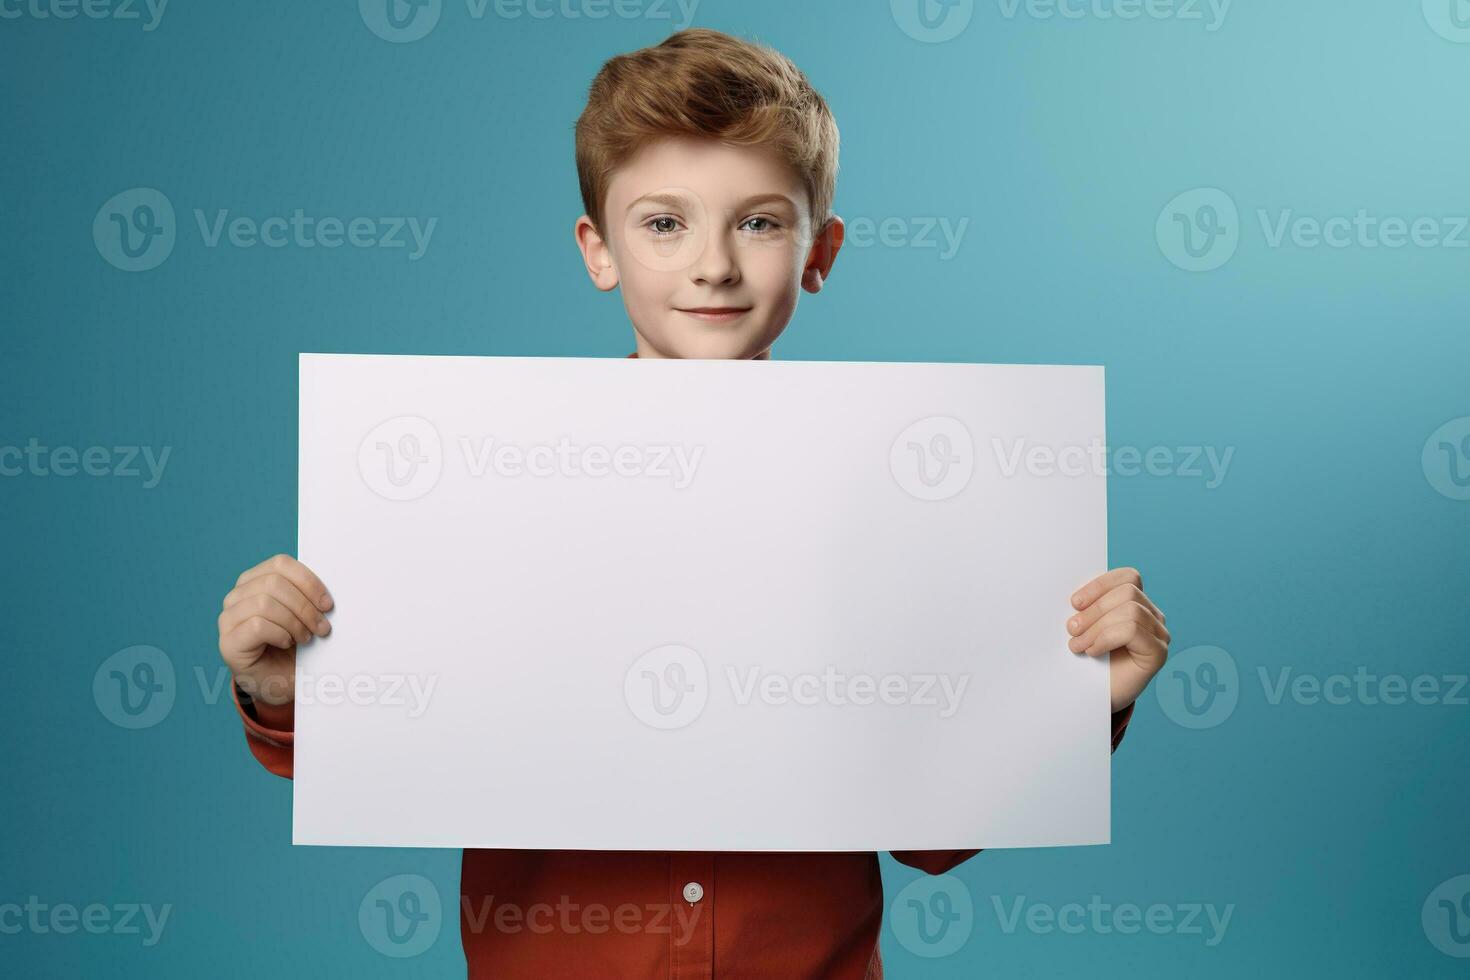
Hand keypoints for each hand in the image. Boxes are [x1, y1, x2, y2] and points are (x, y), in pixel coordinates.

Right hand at [218, 554, 332, 712]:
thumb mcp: (305, 616)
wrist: (279, 683)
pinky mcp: (228, 643)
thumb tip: (328, 591)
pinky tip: (287, 644)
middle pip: (273, 582)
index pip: (280, 563)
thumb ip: (309, 597)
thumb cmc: (294, 647)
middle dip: (305, 606)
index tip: (328, 604)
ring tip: (306, 638)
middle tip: (322, 628)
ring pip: (264, 603)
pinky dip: (280, 634)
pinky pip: (257, 626)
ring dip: (294, 622)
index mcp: (256, 581)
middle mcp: (237, 596)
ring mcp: (228, 619)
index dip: (308, 581)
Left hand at [1065, 567, 1169, 712]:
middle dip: (1094, 610)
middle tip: (1072, 629)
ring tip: (1078, 644)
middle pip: (1128, 593)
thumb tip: (1076, 595)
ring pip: (1130, 611)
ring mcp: (1159, 635)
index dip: (1100, 585)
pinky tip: (1093, 651)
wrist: (1092, 698)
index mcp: (1138, 603)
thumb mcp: (1085, 627)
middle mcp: (1154, 617)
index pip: (1129, 578)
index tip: (1074, 602)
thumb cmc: (1087, 660)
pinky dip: (1106, 638)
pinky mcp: (1158, 653)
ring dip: (1096, 627)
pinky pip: (1133, 631)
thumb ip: (1089, 607)